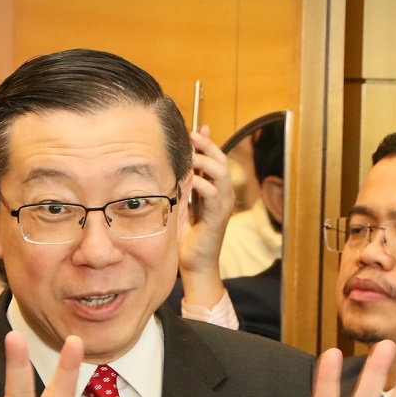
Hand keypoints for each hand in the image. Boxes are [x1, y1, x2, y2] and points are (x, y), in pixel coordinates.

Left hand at [178, 126, 234, 307]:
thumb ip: (181, 186)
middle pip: (221, 161)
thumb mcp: (181, 205)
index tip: (192, 131)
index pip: (214, 159)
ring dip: (206, 161)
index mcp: (214, 190)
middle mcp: (222, 195)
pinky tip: (189, 180)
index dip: (206, 143)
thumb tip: (173, 165)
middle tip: (192, 136)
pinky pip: (213, 194)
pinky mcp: (218, 218)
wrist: (194, 265)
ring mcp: (222, 206)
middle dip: (207, 146)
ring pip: (221, 174)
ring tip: (191, 154)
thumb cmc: (186, 237)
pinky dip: (202, 184)